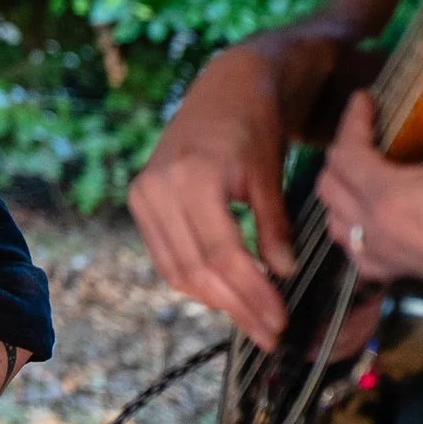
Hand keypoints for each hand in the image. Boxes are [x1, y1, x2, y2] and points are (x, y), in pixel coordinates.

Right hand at [127, 43, 301, 344]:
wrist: (224, 89)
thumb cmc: (255, 127)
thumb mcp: (270, 175)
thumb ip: (273, 226)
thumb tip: (282, 275)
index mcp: (194, 178)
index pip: (223, 255)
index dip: (251, 295)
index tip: (279, 322)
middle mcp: (158, 188)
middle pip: (196, 269)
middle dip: (236, 307)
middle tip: (269, 334)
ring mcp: (143, 194)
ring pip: (175, 269)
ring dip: (214, 301)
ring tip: (251, 320)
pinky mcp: (140, 200)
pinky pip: (164, 256)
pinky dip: (193, 280)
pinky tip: (224, 293)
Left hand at [317, 45, 422, 354]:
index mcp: (388, 198)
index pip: (345, 151)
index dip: (352, 120)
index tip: (366, 99)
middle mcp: (375, 232)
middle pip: (330, 185)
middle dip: (342, 152)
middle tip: (367, 131)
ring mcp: (383, 261)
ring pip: (336, 220)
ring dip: (343, 191)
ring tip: (370, 167)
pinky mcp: (398, 279)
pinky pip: (356, 250)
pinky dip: (356, 226)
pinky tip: (381, 212)